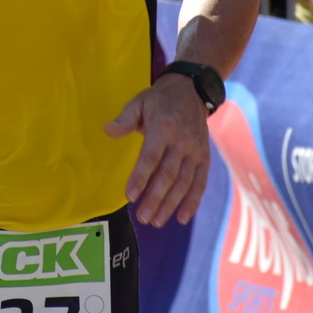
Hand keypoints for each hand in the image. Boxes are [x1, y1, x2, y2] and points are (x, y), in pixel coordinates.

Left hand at [104, 74, 210, 226]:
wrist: (192, 91)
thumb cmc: (159, 100)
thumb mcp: (139, 102)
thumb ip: (125, 118)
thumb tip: (108, 130)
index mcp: (164, 127)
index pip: (151, 157)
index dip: (141, 177)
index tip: (130, 196)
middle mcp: (182, 141)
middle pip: (168, 175)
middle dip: (155, 198)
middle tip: (142, 217)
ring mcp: (196, 151)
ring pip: (184, 183)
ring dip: (170, 205)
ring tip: (155, 221)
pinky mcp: (204, 158)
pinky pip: (200, 183)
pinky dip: (192, 202)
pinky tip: (182, 218)